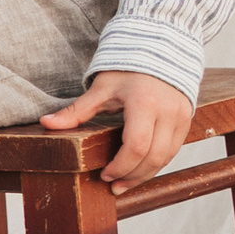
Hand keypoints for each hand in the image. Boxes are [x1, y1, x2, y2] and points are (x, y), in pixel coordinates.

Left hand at [38, 70, 194, 184]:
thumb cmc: (128, 67)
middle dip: (132, 176)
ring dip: (145, 174)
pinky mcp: (187, 119)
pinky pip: (174, 150)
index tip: (104, 174)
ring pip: (166, 158)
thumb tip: (47, 123)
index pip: (136, 146)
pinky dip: (157, 163)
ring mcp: (181, 116)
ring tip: (125, 183)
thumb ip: (77, 110)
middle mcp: (168, 111)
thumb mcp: (102, 87)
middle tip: (113, 185)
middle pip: (153, 157)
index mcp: (144, 102)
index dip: (120, 166)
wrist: (160, 47)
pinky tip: (141, 169)